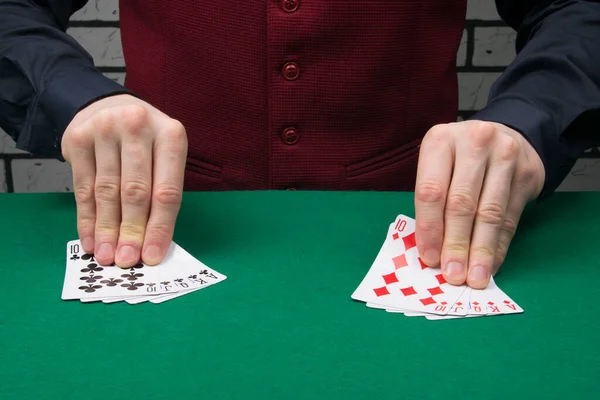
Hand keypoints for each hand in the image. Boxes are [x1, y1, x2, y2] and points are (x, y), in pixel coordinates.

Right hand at [61, 94, 187, 267]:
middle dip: (131, 231)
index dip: (159, 227)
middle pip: (135, 191)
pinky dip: (87, 218)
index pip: (167, 190)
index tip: (152, 256)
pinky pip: (82, 187)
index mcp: (171, 135)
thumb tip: (152, 244)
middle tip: (127, 261)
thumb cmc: (145, 142)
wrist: (109, 107)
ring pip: (106, 191)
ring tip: (107, 256)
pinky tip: (90, 240)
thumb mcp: (164, 157)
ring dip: (107, 229)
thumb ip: (162, 192)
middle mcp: (138, 127)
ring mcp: (105, 129)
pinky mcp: (77, 138)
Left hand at [414, 120, 544, 288]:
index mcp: (440, 141)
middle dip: (456, 244)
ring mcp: (504, 155)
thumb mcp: (438, 166)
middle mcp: (473, 143)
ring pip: (489, 213)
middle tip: (453, 274)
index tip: (430, 258)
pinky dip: (499, 245)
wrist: (505, 134)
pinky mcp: (527, 172)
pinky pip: (510, 217)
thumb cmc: (460, 159)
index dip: (430, 229)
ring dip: (480, 250)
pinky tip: (491, 264)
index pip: (431, 191)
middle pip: (461, 203)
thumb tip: (432, 252)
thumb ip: (433, 202)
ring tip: (474, 277)